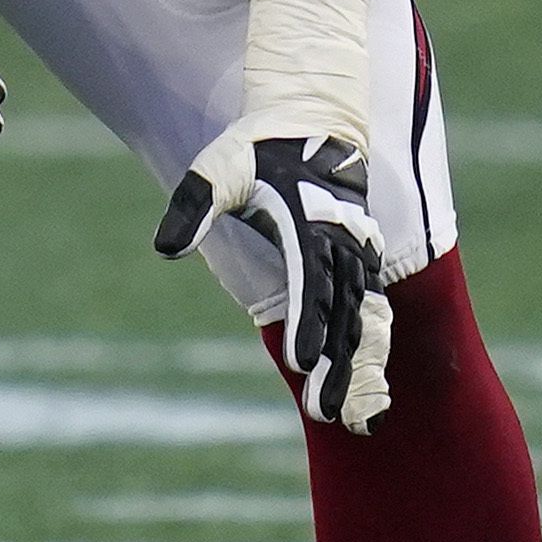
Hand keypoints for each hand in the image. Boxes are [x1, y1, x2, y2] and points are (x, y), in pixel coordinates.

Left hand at [160, 127, 389, 432]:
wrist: (316, 118)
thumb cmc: (261, 147)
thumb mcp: (220, 168)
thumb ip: (195, 206)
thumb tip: (165, 247)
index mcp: (309, 226)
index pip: (310, 283)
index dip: (308, 322)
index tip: (302, 361)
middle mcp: (341, 246)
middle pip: (343, 315)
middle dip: (338, 366)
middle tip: (328, 413)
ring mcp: (357, 258)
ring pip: (366, 324)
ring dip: (364, 372)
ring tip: (363, 422)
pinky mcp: (361, 266)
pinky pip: (374, 318)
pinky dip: (375, 357)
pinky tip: (373, 399)